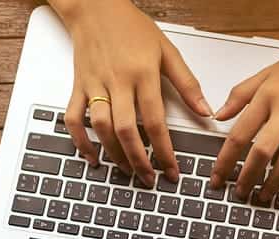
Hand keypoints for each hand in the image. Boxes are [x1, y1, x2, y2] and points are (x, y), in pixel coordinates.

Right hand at [55, 0, 212, 184]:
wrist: (94, 6)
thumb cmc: (132, 27)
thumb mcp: (167, 51)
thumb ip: (187, 83)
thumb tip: (205, 111)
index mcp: (143, 74)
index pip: (155, 121)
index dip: (164, 151)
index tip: (172, 171)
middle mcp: (117, 81)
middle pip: (126, 130)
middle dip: (139, 160)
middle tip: (150, 180)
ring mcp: (95, 85)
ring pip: (100, 127)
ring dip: (114, 154)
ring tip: (128, 171)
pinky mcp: (78, 85)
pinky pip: (73, 117)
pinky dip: (80, 140)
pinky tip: (92, 157)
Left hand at [209, 36, 278, 204]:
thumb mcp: (269, 72)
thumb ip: (241, 93)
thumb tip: (218, 115)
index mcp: (269, 93)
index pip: (240, 133)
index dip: (225, 160)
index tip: (217, 177)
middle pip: (262, 150)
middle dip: (247, 176)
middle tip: (240, 194)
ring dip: (275, 183)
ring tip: (265, 197)